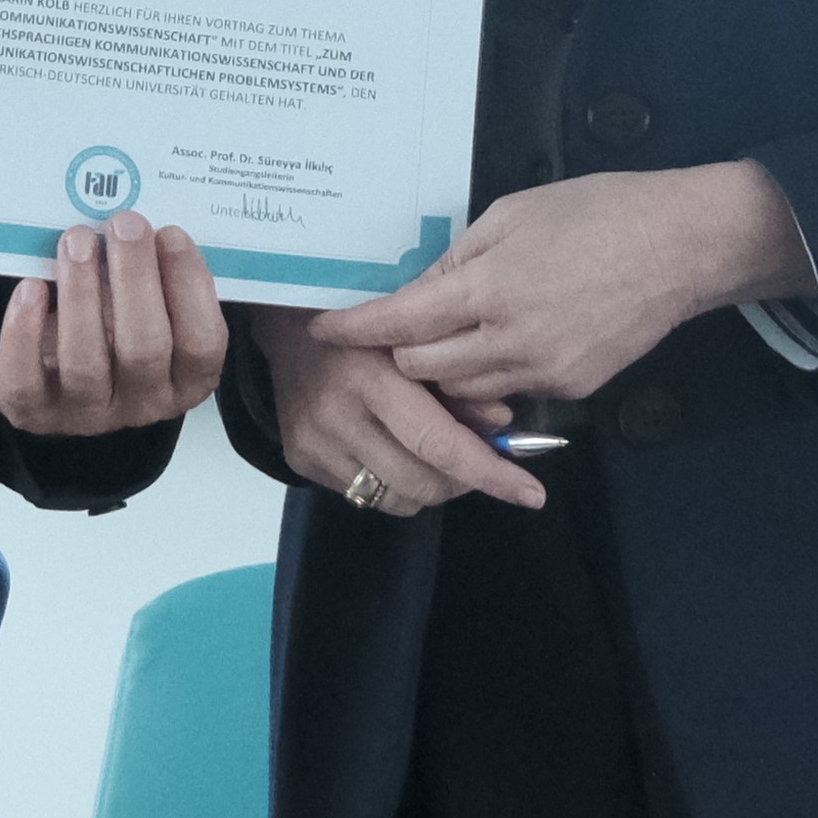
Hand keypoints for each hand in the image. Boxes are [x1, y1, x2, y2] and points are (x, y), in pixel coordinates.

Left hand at [0, 214, 230, 435]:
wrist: (64, 373)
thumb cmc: (119, 324)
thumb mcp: (154, 305)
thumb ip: (159, 275)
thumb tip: (142, 222)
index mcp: (187, 377)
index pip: (202, 342)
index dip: (190, 287)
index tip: (171, 233)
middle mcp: (144, 402)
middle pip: (145, 348)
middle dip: (134, 279)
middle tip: (124, 224)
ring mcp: (88, 413)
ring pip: (84, 362)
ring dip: (81, 293)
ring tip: (78, 240)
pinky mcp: (36, 411)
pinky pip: (25, 381)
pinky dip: (24, 332)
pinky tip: (31, 287)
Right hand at [260, 302, 544, 515]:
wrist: (285, 317)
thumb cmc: (366, 323)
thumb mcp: (416, 338)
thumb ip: (460, 383)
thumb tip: (503, 427)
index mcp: (372, 376)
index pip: (439, 443)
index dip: (490, 473)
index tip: (531, 494)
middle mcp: (337, 415)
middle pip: (422, 483)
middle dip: (462, 482)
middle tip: (474, 460)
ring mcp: (315, 442)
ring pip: (396, 500)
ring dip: (428, 487)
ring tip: (431, 454)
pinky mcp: (300, 459)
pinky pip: (364, 496)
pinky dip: (391, 483)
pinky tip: (391, 449)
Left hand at [312, 161, 807, 407]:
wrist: (682, 247)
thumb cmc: (598, 211)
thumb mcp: (515, 213)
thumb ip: (458, 256)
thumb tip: (418, 289)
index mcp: (488, 287)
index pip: (400, 322)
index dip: (355, 329)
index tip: (323, 330)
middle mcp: (509, 340)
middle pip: (422, 368)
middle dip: (399, 351)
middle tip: (397, 326)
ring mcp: (543, 371)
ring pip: (463, 390)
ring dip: (444, 369)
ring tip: (449, 337)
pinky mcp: (572, 389)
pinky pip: (510, 392)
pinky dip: (492, 376)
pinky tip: (503, 343)